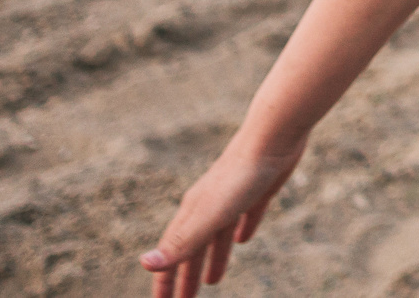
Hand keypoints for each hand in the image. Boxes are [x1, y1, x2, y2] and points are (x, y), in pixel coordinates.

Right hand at [140, 140, 302, 295]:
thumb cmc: (241, 177)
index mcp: (193, 214)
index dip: (165, 279)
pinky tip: (244, 239)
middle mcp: (208, 206)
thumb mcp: (210, 216)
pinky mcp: (260, 190)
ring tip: (212, 282)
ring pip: (218, 237)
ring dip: (212, 260)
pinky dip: (243, 230)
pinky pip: (247, 216)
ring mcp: (233, 197)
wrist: (273, 136)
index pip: (173, 253)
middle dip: (186, 277)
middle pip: (194, 249)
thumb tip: (145, 264)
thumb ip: (182, 242)